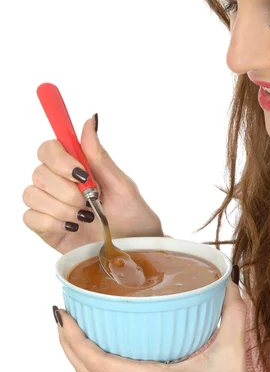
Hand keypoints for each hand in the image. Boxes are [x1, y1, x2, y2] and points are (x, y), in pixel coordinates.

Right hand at [23, 115, 162, 253]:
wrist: (136, 251)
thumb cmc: (133, 216)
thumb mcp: (122, 185)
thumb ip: (99, 156)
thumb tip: (90, 120)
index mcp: (77, 168)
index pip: (49, 148)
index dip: (59, 158)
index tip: (81, 173)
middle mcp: (59, 184)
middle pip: (39, 171)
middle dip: (66, 189)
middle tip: (89, 200)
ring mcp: (51, 206)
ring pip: (32, 194)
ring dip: (61, 207)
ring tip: (86, 217)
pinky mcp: (46, 228)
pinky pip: (30, 218)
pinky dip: (52, 222)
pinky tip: (73, 227)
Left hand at [55, 279, 257, 371]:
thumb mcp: (233, 358)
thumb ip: (233, 316)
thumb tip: (228, 283)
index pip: (98, 364)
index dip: (74, 339)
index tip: (63, 315)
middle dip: (67, 343)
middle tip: (62, 314)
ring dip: (78, 356)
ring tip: (75, 328)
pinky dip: (94, 367)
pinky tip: (104, 351)